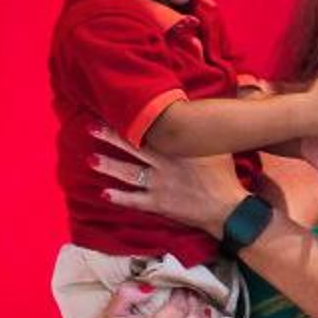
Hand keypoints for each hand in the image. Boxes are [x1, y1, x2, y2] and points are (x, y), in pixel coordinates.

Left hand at [94, 127, 245, 236]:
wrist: (227, 208)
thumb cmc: (225, 175)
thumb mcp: (215, 146)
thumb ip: (200, 133)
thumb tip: (194, 113)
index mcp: (176, 148)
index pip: (148, 130)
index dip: (130, 121)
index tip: (114, 110)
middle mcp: (163, 164)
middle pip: (132, 147)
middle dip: (110, 137)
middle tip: (90, 127)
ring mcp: (159, 185)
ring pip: (128, 173)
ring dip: (108, 166)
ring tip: (91, 159)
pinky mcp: (159, 204)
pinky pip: (135, 200)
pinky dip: (119, 198)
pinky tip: (104, 193)